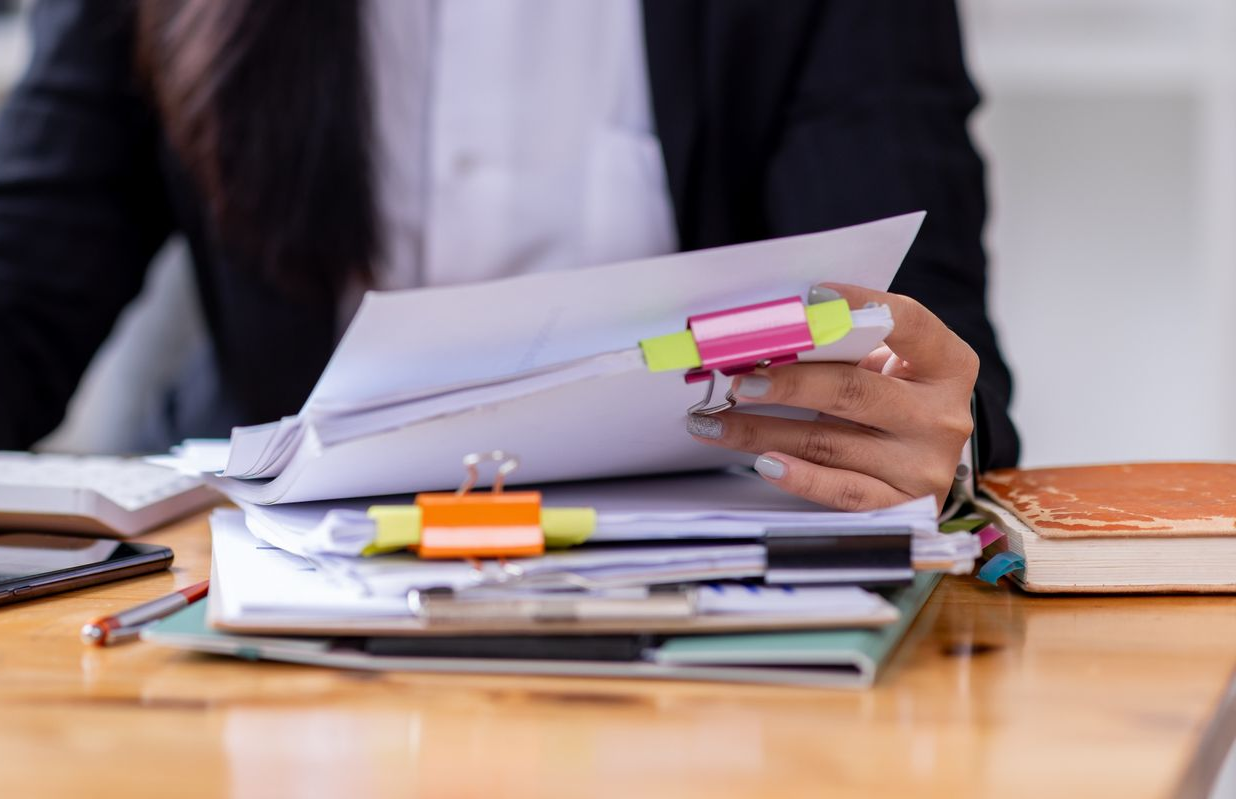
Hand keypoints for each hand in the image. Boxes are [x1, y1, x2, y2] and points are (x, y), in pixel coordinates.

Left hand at [686, 284, 976, 510]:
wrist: (924, 455)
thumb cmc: (892, 392)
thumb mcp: (885, 362)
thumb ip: (845, 346)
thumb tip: (767, 333)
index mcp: (948, 363)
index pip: (908, 322)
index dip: (858, 304)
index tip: (806, 298)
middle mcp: (943, 414)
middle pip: (853, 391)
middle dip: (788, 383)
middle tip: (738, 379)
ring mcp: (925, 464)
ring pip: (831, 443)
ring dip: (761, 432)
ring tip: (714, 422)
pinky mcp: (904, 505)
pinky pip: (844, 493)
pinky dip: (801, 478)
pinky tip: (763, 463)